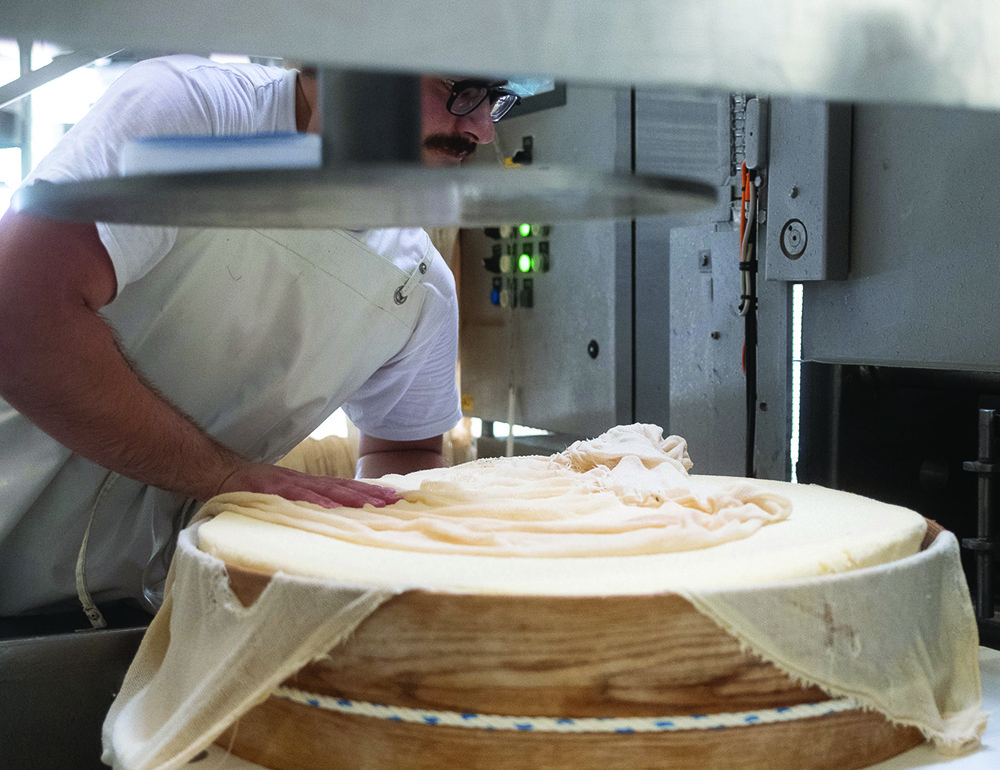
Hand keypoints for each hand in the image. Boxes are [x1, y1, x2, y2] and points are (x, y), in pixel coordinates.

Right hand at [215, 462, 400, 508]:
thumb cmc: (251, 490)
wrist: (219, 473)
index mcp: (307, 485)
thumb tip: (325, 517)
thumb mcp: (283, 496)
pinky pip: (297, 497)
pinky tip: (333, 508)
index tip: (393, 498)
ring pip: (327, 491)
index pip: (343, 487)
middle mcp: (302, 483)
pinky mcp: (272, 491)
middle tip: (397, 501)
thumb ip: (303, 504)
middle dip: (370, 494)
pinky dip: (316, 502)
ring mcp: (288, 486)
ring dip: (353, 497)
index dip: (369, 492)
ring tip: (376, 504)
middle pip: (343, 487)